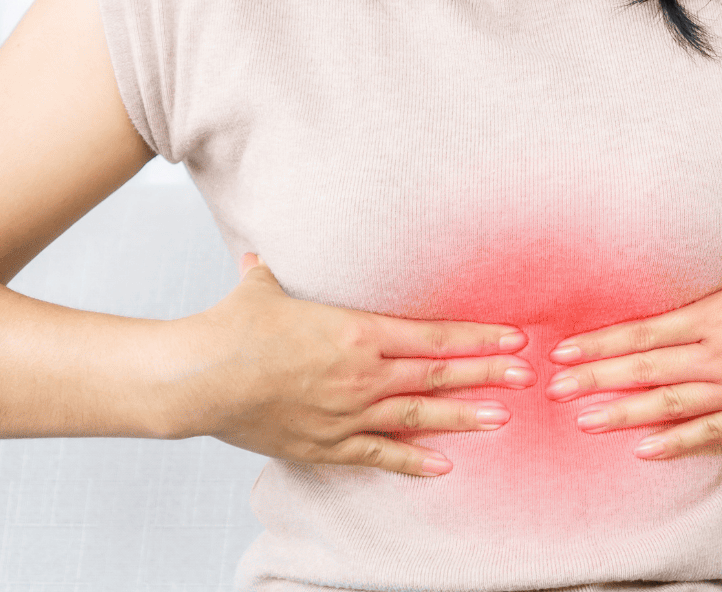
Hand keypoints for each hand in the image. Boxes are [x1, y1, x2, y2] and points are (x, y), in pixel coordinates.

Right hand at [166, 254, 534, 476]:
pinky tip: (444, 466)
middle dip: (488, 374)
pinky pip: (379, 455)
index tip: (513, 339)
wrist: (194, 379)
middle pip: (439, 374)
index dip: (478, 338)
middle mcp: (363, 373)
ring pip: (419, 415)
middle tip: (527, 378)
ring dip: (464, 417)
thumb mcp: (263, 288)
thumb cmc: (230, 328)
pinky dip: (413, 462)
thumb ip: (275, 272)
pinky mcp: (325, 444)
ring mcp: (347, 412)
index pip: (435, 335)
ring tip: (502, 419)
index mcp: (359, 331)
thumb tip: (261, 254)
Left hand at [544, 247, 721, 459]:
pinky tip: (643, 449)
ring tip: (585, 421)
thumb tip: (691, 280)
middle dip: (597, 381)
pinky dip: (675, 443)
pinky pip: (712, 433)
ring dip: (624, 415)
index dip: (603, 343)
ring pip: (671, 407)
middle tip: (555, 391)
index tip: (566, 351)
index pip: (647, 332)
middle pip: (648, 372)